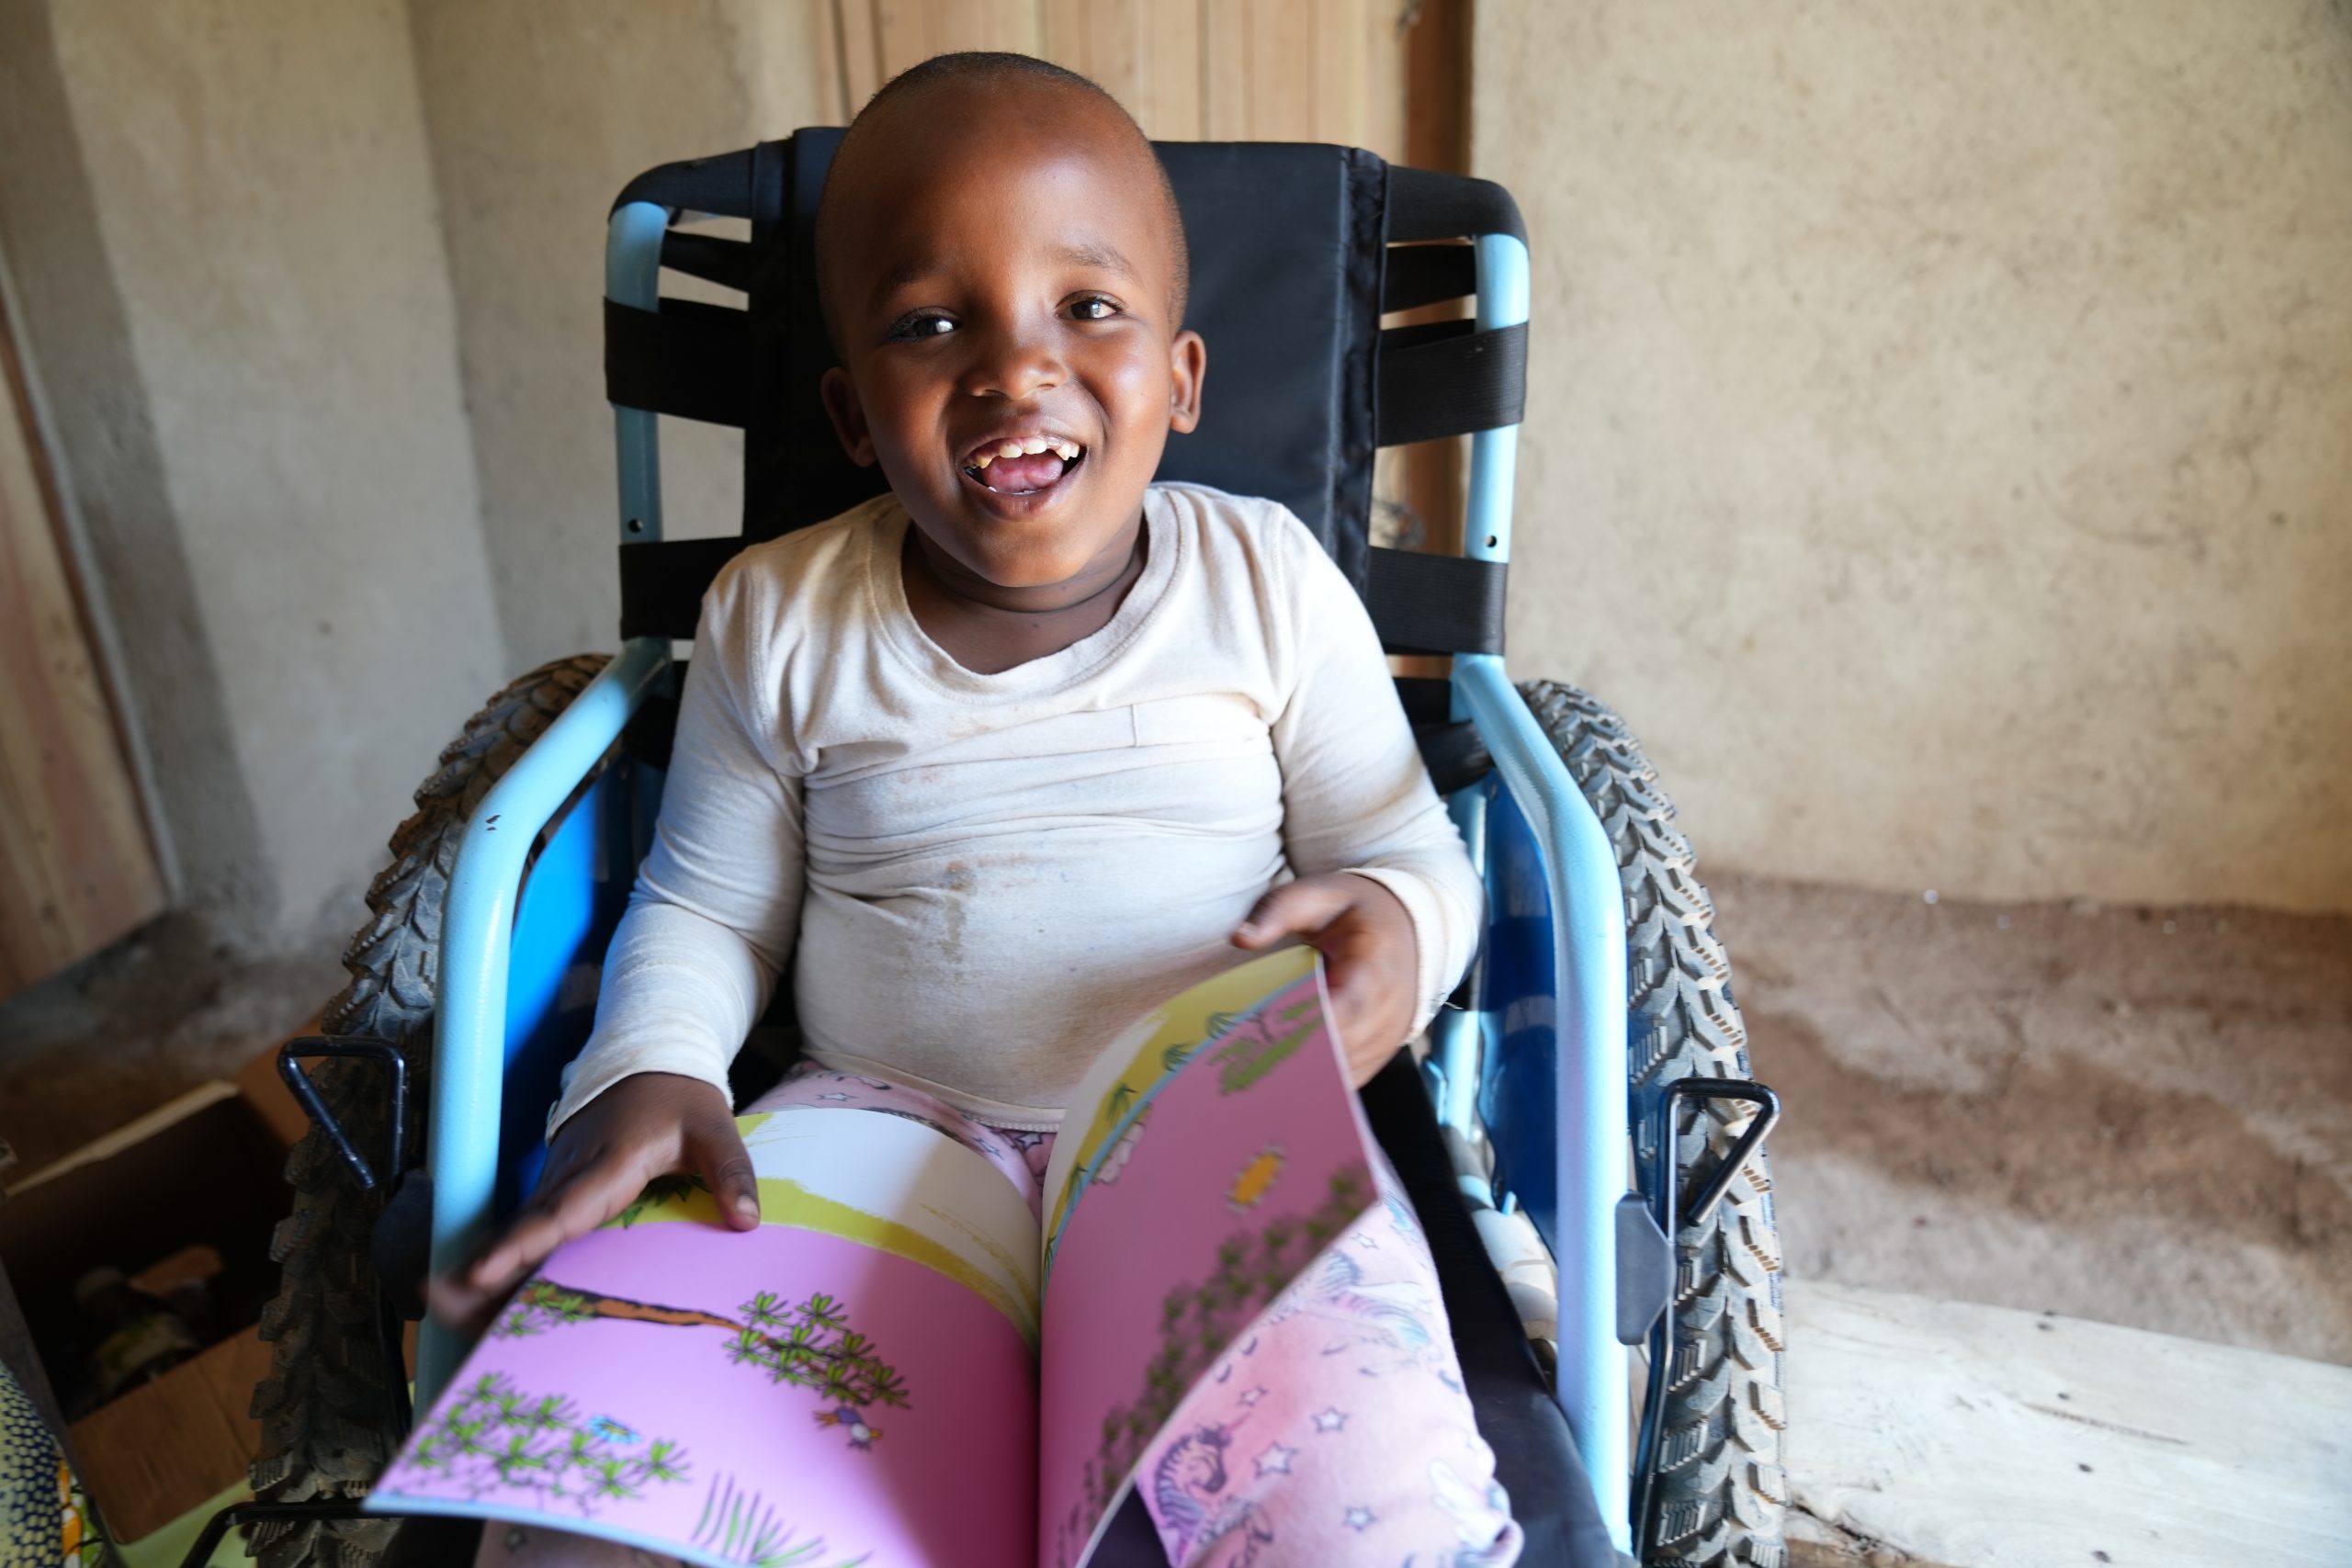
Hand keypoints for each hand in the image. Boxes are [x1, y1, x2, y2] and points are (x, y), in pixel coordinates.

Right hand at [426, 1072, 757, 1337]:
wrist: (647, 1062)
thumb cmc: (680, 1099)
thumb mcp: (714, 1126)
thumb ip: (730, 1170)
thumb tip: (747, 1220)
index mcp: (608, 1162)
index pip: (563, 1210)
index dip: (523, 1244)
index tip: (481, 1272)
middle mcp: (570, 1174)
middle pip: (525, 1230)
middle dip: (486, 1272)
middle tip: (447, 1312)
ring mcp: (557, 1182)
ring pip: (519, 1233)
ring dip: (487, 1274)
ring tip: (453, 1319)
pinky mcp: (555, 1191)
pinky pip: (527, 1231)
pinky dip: (504, 1263)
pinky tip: (483, 1304)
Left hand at [1231, 873, 1416, 1088]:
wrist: (1409, 927)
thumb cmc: (1357, 912)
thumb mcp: (1318, 895)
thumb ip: (1278, 910)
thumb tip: (1240, 937)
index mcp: (1376, 967)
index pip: (1346, 1009)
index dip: (1305, 1027)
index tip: (1260, 1035)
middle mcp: (1389, 1010)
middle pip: (1341, 1051)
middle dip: (1292, 1059)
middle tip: (1239, 1064)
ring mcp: (1388, 1037)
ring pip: (1343, 1074)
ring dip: (1301, 1077)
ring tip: (1251, 1075)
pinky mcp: (1379, 1053)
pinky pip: (1348, 1080)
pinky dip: (1315, 1082)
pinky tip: (1277, 1078)